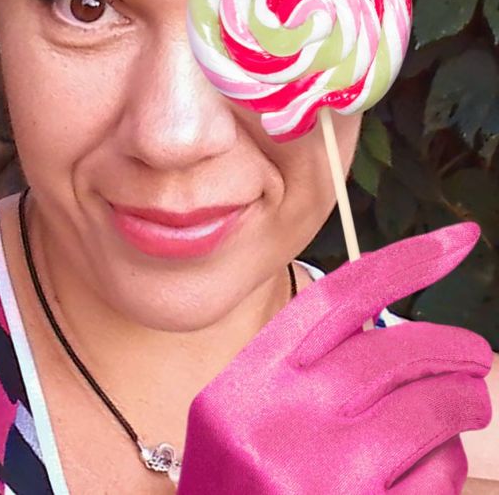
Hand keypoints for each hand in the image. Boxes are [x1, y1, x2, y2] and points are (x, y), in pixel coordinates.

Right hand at [178, 223, 492, 493]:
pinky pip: (438, 474)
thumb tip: (386, 325)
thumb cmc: (237, 490)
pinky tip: (428, 466)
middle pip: (397, 351)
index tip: (457, 241)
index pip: (340, 296)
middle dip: (455, 347)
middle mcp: (284, 422)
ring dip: (461, 402)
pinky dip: (446, 463)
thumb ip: (299, 368)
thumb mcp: (240, 416)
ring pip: (432, 409)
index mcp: (248, 384)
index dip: (407, 260)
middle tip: (475, 354)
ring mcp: (327, 477)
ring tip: (460, 408)